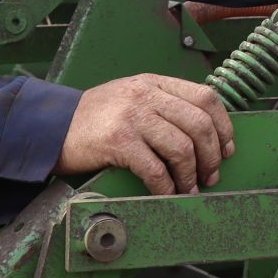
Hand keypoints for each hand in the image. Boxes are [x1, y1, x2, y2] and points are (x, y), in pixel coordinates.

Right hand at [53, 74, 235, 194]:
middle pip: (199, 124)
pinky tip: (166, 194)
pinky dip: (166, 186)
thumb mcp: (130, 98)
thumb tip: (202, 135)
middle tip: (210, 176)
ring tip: (188, 189)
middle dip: (212, 156)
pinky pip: (155, 168)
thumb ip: (162, 106)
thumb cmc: (93, 119)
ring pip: (181, 147)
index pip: (206, 97)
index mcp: (153, 83)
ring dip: (190, 175)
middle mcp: (145, 95)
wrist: (50, 126)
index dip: (223, 126)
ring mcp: (131, 116)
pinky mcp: (117, 141)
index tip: (227, 149)